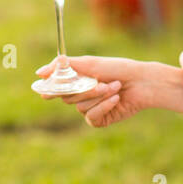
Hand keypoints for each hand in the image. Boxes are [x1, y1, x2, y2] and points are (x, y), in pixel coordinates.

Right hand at [34, 55, 150, 127]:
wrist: (143, 82)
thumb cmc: (119, 69)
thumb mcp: (90, 64)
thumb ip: (65, 67)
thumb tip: (39, 73)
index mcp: (78, 80)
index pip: (57, 86)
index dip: (51, 89)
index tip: (44, 91)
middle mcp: (82, 94)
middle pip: (67, 97)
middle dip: (85, 89)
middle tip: (102, 82)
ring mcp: (90, 108)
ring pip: (79, 107)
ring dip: (99, 96)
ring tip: (115, 88)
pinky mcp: (100, 119)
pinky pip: (91, 117)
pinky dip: (104, 107)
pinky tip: (116, 100)